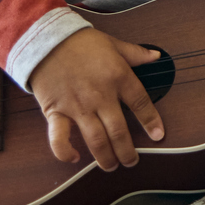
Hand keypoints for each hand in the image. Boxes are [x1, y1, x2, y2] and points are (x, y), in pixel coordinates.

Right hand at [27, 27, 164, 169]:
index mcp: (118, 77)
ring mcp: (78, 106)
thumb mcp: (113, 43)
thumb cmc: (80, 41)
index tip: (158, 136)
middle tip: (131, 161)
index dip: (151, 121)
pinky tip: (74, 158)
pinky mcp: (56, 111)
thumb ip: (136, 53)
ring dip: (105, 157)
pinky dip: (65, 151)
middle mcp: (100, 95)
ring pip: (96, 140)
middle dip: (127, 151)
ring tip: (111, 166)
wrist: (46, 38)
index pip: (141, 103)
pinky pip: (59, 138)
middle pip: (119, 131)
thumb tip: (156, 57)